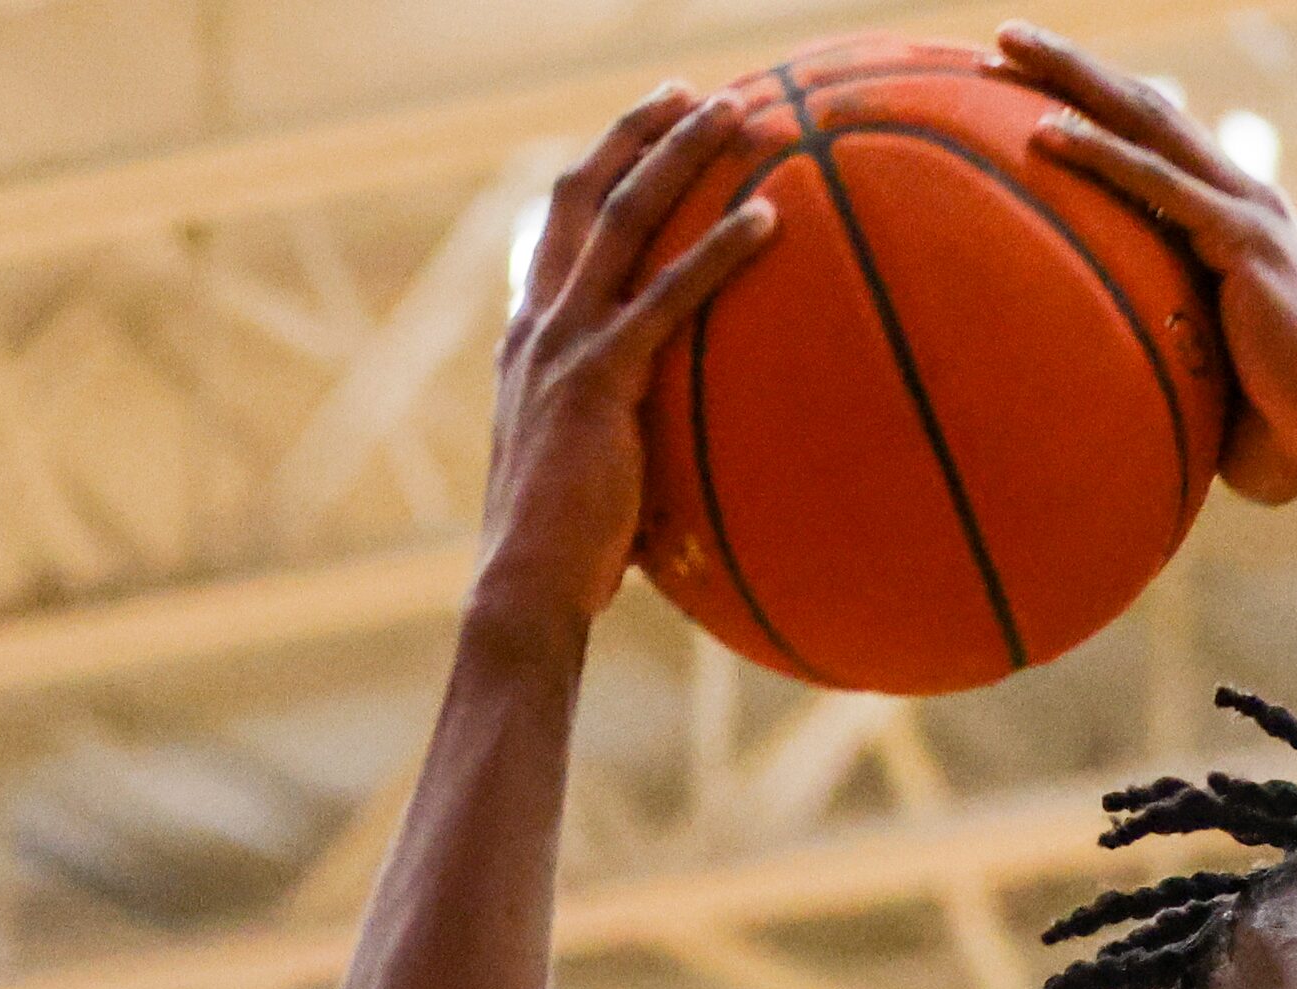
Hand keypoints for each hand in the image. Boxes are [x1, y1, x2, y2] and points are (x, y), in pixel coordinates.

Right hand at [471, 86, 778, 635]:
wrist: (526, 587)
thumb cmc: (568, 556)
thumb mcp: (593, 476)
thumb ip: (624, 440)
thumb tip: (678, 457)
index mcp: (529, 342)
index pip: (558, 232)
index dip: (601, 174)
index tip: (645, 135)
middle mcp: (538, 326)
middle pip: (583, 195)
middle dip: (636, 133)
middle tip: (690, 92)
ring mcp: (564, 347)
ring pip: (622, 219)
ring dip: (679, 155)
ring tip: (734, 111)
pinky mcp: (601, 380)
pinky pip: (669, 297)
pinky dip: (719, 251)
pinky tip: (770, 220)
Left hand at [993, 21, 1296, 505]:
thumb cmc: (1266, 420)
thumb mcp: (1197, 358)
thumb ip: (1155, 331)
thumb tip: (1084, 361)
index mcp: (1227, 218)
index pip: (1150, 140)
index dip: (1090, 104)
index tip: (1017, 85)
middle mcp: (1238, 197)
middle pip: (1142, 109)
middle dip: (1070, 67)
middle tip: (1003, 38)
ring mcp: (1244, 212)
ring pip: (1146, 123)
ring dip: (1073, 82)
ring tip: (1006, 50)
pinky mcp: (1244, 240)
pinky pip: (1159, 186)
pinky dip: (1101, 156)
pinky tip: (1045, 135)